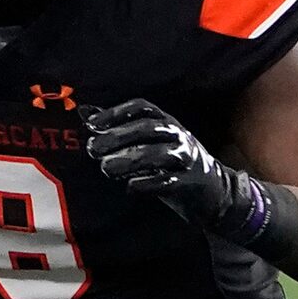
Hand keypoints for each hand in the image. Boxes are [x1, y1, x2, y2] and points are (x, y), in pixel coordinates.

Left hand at [83, 98, 250, 230]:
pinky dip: (148, 183)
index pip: (142, 108)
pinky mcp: (189, 182)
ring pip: (158, 154)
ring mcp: (185, 158)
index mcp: (165, 123)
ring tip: (107, 168)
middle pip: (147, 128)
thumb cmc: (171, 164)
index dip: (117, 113)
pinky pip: (167, 181)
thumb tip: (85, 112)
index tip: (92, 125)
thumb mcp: (148, 143)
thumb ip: (117, 128)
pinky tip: (130, 186)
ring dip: (130, 160)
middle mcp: (177, 136)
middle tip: (93, 148)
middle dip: (118, 136)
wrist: (213, 190)